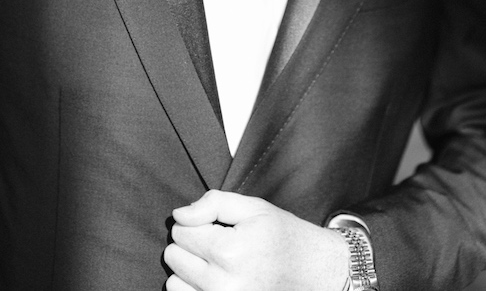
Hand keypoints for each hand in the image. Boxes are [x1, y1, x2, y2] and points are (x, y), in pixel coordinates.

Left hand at [163, 189, 348, 290]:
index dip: (194, 221)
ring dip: (187, 270)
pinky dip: (191, 289)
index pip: (180, 231)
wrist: (312, 271)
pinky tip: (212, 279)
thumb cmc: (281, 235)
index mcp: (229, 251)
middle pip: (173, 256)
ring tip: (213, 262)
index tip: (214, 223)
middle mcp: (223, 285)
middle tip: (215, 240)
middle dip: (189, 244)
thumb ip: (212, 204)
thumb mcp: (252, 207)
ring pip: (173, 284)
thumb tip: (179, 215)